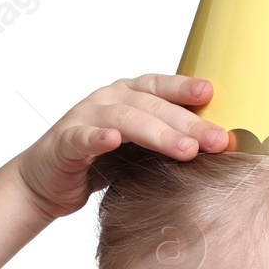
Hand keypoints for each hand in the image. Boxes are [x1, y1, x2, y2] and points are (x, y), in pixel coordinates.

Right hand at [10, 74, 229, 219]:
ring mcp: (84, 119)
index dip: (184, 87)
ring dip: (157, 133)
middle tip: (217, 140)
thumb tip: (219, 145)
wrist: (48, 183)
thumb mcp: (139, 148)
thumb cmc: (100, 162)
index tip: (212, 93)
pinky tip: (112, 142)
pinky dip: (97, 138)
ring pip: (125, 120)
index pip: (160, 86)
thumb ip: (168, 140)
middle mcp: (107, 100)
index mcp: (127, 96)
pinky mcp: (64, 143)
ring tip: (186, 149)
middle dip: (188, 123)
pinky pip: (82, 138)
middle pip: (151, 106)